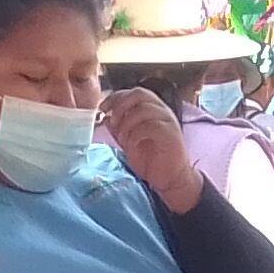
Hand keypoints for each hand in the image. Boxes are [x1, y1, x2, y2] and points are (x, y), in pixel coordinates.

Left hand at [99, 87, 204, 210]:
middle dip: (121, 105)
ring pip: (143, 109)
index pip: (134, 93)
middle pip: (139, 94)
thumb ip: (118, 129)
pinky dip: (135, 135)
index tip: (102, 108)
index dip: (116, 97)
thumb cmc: (152, 161)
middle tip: (113, 122)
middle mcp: (161, 111)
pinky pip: (150, 126)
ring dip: (127, 123)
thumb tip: (106, 117)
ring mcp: (167, 121)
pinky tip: (131, 145)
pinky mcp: (170, 134)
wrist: (170, 180)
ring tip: (123, 139)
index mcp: (152, 110)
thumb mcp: (129, 142)